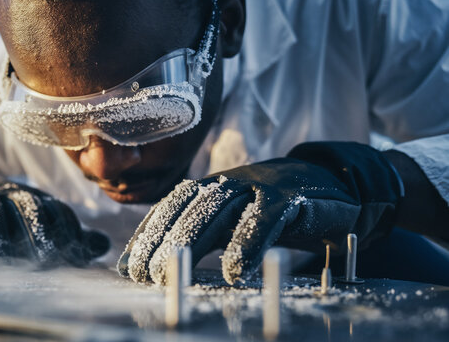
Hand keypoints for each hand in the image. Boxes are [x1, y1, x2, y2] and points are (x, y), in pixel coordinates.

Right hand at [0, 179, 109, 266]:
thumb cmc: (7, 222)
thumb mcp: (39, 226)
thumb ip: (70, 238)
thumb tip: (103, 245)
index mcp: (37, 199)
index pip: (58, 212)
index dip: (68, 234)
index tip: (72, 260)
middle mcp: (10, 195)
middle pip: (28, 208)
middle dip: (39, 236)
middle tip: (44, 262)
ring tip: (2, 265)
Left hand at [118, 142, 402, 284]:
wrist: (330, 183)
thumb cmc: (270, 209)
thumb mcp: (231, 220)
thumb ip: (199, 236)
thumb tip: (155, 264)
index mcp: (210, 187)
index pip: (169, 207)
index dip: (146, 234)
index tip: (127, 266)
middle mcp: (228, 182)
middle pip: (186, 208)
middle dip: (160, 241)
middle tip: (144, 275)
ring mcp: (258, 186)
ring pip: (217, 209)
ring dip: (190, 242)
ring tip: (170, 276)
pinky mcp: (290, 198)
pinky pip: (265, 219)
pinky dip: (247, 243)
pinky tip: (233, 271)